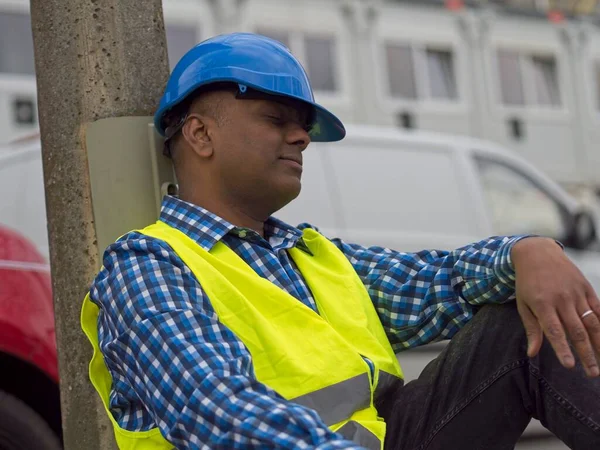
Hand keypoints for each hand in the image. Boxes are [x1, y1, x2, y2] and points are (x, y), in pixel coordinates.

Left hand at [512, 237, 599, 376]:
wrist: (537, 253)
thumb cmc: (527, 282)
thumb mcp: (523, 304)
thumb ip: (532, 329)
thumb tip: (532, 354)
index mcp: (542, 304)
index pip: (555, 331)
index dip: (563, 349)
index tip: (570, 366)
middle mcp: (561, 299)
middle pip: (577, 331)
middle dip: (586, 354)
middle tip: (593, 373)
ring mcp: (576, 293)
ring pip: (592, 322)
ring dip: (599, 344)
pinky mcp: (586, 287)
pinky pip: (598, 309)